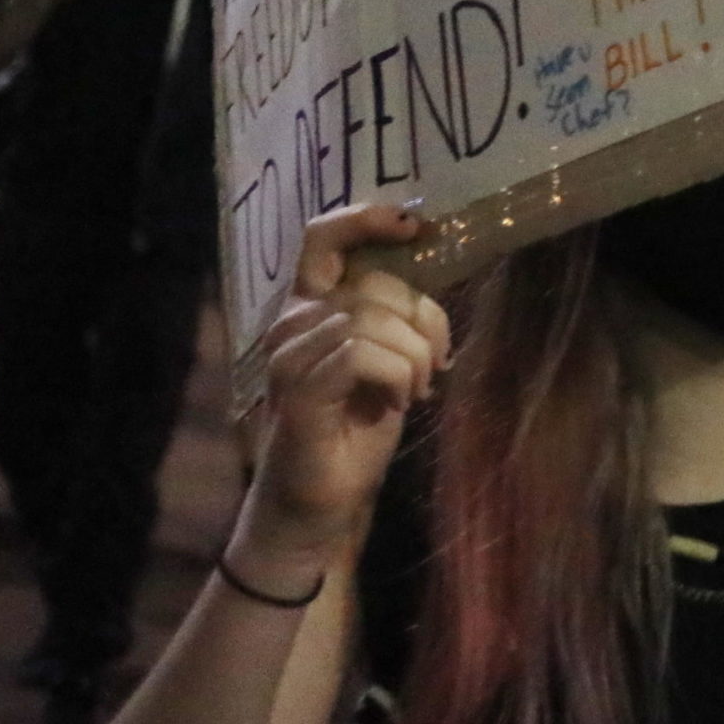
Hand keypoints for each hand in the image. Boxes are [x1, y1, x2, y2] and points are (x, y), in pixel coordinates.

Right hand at [231, 203, 448, 578]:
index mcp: (312, 307)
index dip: (366, 219)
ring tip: (416, 388)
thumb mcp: (388, 360)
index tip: (416, 223)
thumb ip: (396, 316)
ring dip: (414, 354)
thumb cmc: (355, 430)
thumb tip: (431, 268)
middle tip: (436, 363)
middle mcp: (292, 322)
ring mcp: (288, 354)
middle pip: (373, 284)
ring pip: (370, 317)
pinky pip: (360, 353)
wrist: (322, 503)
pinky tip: (399, 401)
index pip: (324, 239)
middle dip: (423, 319)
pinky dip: (397, 375)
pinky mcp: (295, 389)